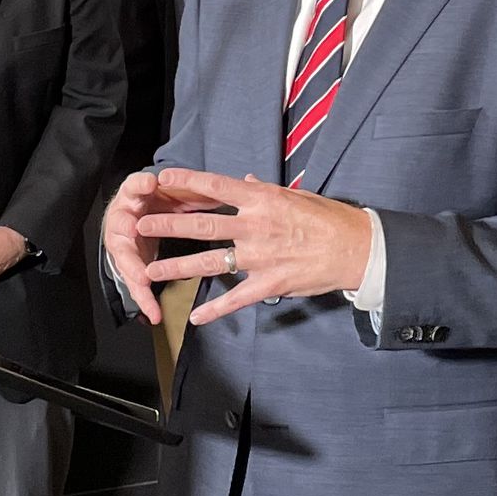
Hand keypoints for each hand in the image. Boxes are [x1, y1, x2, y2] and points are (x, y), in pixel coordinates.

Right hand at [101, 171, 223, 323]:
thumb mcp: (171, 189)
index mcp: (134, 195)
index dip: (141, 185)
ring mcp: (123, 244)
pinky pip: (136, 285)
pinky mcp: (129, 267)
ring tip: (144, 283)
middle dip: (129, 230)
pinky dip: (145, 299)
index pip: (134, 186)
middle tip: (136, 235)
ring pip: (125, 260)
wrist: (133, 213)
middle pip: (121, 227)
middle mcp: (124, 218)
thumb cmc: (157, 200)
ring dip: (134, 272)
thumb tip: (220, 178)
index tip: (151, 183)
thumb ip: (187, 186)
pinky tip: (154, 314)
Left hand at [132, 169, 371, 326]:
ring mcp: (260, 257)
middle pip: (203, 224)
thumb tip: (246, 181)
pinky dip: (214, 310)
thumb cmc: (329, 219)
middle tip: (140, 225)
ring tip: (151, 271)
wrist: (357, 249)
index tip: (162, 178)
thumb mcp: (297, 196)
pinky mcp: (269, 284)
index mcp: (262, 200)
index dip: (187, 182)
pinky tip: (194, 317)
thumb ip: (265, 192)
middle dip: (168, 225)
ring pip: (210, 262)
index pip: (216, 187)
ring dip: (178, 266)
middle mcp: (256, 227)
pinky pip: (236, 299)